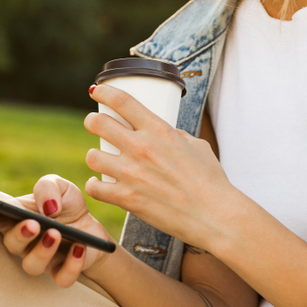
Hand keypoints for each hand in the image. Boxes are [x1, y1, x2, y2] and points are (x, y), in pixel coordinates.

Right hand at [0, 174, 114, 287]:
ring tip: (56, 233)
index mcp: (15, 218)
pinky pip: (62, 277)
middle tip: (32, 224)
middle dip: (19, 234)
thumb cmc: (66, 205)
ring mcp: (41, 259)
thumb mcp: (60, 186)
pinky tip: (79, 247)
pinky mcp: (62, 272)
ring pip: (32, 265)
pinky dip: (71, 265)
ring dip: (43, 251)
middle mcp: (23, 242)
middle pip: (10, 243)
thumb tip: (48, 207)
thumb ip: (48, 187)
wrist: (92, 226)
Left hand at [84, 84, 240, 249]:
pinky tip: (100, 184)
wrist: (214, 215)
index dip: (104, 92)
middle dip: (92, 121)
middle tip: (95, 124)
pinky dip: (94, 185)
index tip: (97, 91)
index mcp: (159, 130)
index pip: (122, 101)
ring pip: (92, 155)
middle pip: (98, 123)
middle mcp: (141, 148)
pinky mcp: (127, 199)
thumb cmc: (210, 180)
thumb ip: (174, 136)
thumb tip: (162, 134)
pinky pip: (94, 188)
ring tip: (101, 158)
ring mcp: (131, 174)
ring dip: (95, 155)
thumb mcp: (196, 146)